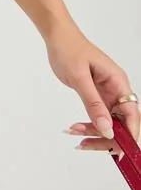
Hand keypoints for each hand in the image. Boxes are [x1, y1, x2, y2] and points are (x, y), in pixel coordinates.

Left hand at [46, 26, 139, 155]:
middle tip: (85, 144)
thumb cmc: (69, 50)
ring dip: (95, 132)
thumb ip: (94, 104)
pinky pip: (98, 116)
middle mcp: (117, 90)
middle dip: (107, 137)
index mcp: (119, 83)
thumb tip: (108, 129)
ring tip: (73, 132)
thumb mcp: (79, 77)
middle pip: (123, 122)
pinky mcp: (97, 96)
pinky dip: (88, 124)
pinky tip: (74, 128)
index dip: (129, 134)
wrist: (58, 37)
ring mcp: (108, 94)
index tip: (121, 152)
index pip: (132, 114)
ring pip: (109, 122)